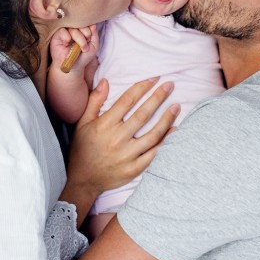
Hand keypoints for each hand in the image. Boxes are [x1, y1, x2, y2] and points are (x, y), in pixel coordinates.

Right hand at [50, 25, 99, 72]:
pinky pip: (62, 31)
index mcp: (82, 29)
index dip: (89, 30)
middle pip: (80, 24)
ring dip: (79, 38)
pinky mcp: (56, 35)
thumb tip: (93, 24)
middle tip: (85, 46)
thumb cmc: (83, 57)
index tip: (89, 41)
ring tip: (80, 48)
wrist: (72, 67)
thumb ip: (95, 35)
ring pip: (73, 28)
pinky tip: (67, 44)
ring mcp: (65, 31)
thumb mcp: (93, 47)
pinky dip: (66, 37)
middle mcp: (73, 28)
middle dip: (86, 34)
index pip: (86, 23)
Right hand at [63, 78, 178, 220]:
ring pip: (153, 134)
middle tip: (170, 85)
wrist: (82, 180)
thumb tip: (106, 81)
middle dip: (158, 97)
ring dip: (167, 118)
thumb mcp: (82, 123)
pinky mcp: (134, 169)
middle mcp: (117, 139)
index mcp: (104, 125)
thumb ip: (94, 101)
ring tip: (176, 106)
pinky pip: (154, 153)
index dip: (142, 87)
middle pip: (143, 114)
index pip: (127, 101)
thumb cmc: (83, 149)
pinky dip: (166, 141)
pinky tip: (174, 129)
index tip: (154, 78)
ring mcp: (127, 155)